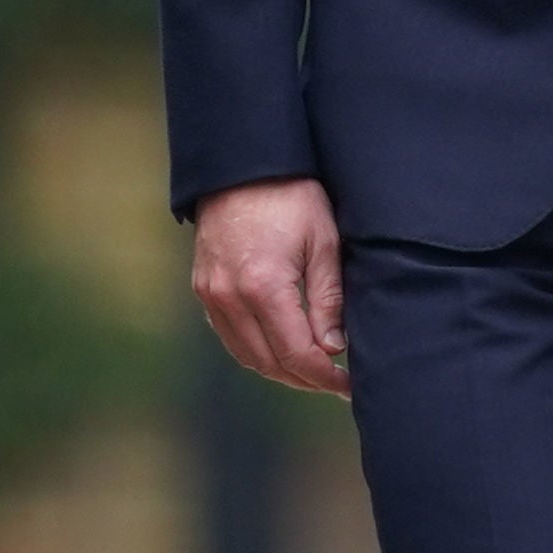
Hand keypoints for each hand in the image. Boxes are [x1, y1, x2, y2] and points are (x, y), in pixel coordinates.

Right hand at [191, 177, 349, 394]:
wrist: (244, 166)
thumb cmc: (293, 197)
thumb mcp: (325, 241)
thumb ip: (329, 298)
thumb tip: (334, 347)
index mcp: (263, 287)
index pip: (296, 353)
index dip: (324, 377)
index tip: (349, 385)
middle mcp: (229, 298)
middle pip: (269, 363)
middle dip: (305, 379)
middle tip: (338, 385)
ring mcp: (210, 294)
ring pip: (246, 356)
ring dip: (280, 370)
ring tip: (315, 372)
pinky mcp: (203, 288)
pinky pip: (229, 336)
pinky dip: (256, 351)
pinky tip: (282, 350)